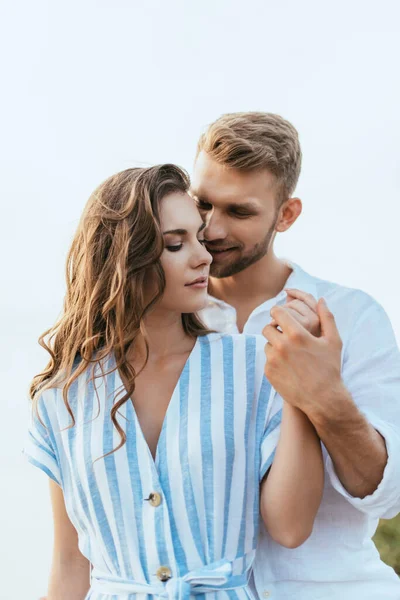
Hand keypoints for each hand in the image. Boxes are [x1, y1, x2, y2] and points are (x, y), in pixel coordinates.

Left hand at [263, 298, 344, 416]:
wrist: (322, 399)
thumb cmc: (330, 368)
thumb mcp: (333, 341)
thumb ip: (327, 317)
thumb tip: (321, 299)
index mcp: (297, 334)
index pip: (277, 312)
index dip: (279, 312)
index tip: (283, 317)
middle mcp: (282, 345)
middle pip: (268, 328)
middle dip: (275, 329)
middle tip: (285, 335)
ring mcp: (273, 360)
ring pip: (267, 344)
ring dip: (275, 345)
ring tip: (290, 353)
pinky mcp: (268, 372)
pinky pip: (267, 359)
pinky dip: (275, 360)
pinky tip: (288, 366)